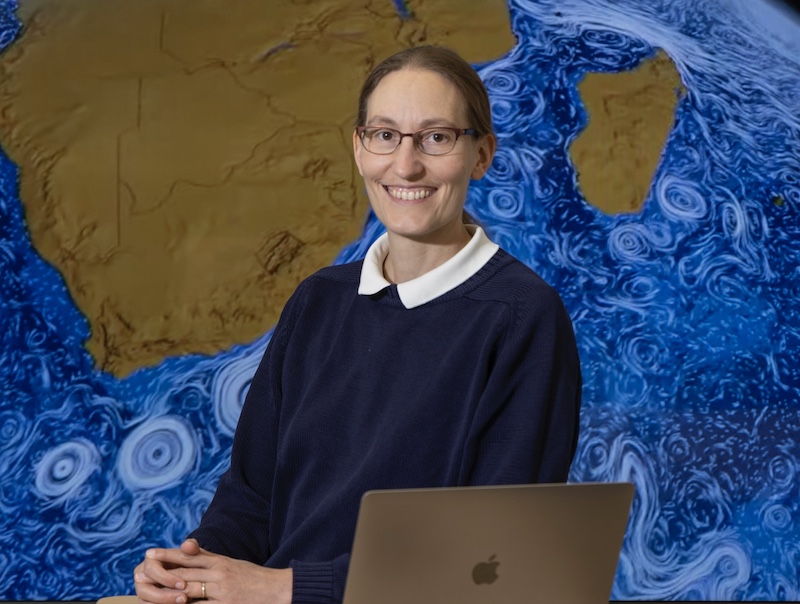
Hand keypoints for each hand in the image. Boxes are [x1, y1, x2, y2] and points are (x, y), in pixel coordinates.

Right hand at [134, 540, 197, 603]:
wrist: (192, 574)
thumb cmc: (190, 562)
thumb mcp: (192, 554)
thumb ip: (191, 547)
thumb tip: (187, 545)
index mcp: (149, 561)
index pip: (151, 569)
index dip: (166, 578)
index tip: (183, 584)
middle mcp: (141, 576)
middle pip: (145, 588)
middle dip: (165, 595)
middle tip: (184, 598)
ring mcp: (142, 590)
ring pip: (145, 600)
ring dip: (164, 602)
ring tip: (183, 602)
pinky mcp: (145, 601)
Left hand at [137, 539, 292, 603]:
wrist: (279, 590)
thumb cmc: (255, 578)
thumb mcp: (233, 564)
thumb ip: (211, 558)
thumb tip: (189, 549)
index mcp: (220, 561)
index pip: (189, 556)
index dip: (168, 554)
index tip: (150, 553)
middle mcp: (219, 573)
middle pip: (184, 573)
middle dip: (161, 574)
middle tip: (139, 573)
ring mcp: (222, 591)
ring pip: (188, 591)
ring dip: (167, 595)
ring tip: (150, 595)